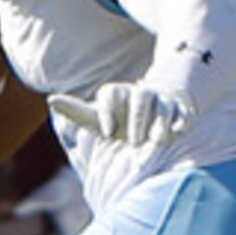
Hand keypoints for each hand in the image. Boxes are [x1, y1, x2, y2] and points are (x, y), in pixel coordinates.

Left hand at [49, 81, 194, 147]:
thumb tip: (51, 100)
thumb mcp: (97, 117)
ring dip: (161, 123)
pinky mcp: (180, 112)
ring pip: (164, 107)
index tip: (106, 133)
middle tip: (134, 141)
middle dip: (138, 119)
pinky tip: (178, 133)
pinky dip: (181, 122)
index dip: (107, 111)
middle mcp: (141, 94)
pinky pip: (184, 114)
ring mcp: (163, 102)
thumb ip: (77, 111)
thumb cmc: (118, 118)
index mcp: (119, 93)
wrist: (149, 114)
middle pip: (140, 98)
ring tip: (156, 141)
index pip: (111, 93)